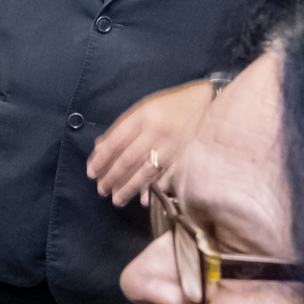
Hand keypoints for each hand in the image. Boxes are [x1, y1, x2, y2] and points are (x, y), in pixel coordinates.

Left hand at [86, 79, 210, 205]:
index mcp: (144, 115)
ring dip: (128, 188)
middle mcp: (157, 131)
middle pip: (128, 159)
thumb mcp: (145, 107)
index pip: (115, 141)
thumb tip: (100, 148)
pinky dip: (154, 189)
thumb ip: (122, 126)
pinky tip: (144, 199)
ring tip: (116, 199)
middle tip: (101, 190)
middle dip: (112, 177)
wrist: (211, 104)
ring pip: (145, 172)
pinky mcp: (186, 158)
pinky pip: (167, 177)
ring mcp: (173, 147)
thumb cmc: (173, 106)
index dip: (101, 159)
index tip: (91, 172)